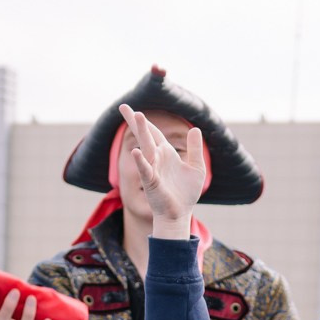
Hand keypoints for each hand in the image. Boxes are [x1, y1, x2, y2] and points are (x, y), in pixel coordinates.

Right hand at [119, 107, 203, 236]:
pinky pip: (146, 170)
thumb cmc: (185, 193)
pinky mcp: (152, 183)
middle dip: (135, 121)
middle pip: (145, 135)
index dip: (144, 121)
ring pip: (146, 147)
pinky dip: (141, 162)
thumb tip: (195, 129)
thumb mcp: (196, 168)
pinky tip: (137, 152)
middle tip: (122, 106)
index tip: (134, 110)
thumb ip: (195, 149)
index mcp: (165, 153)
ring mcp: (153, 169)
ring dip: (141, 132)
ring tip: (136, 116)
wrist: (179, 214)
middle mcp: (157, 158)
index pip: (153, 133)